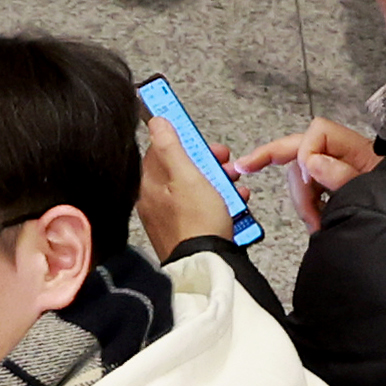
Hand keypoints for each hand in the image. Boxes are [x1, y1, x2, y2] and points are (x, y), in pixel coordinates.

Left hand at [134, 113, 234, 257]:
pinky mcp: (187, 232)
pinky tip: (236, 202)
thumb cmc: (197, 222)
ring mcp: (171, 218)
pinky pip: (202, 209)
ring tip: (235, 182)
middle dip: (207, 161)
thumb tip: (156, 120)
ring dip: (218, 180)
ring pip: (195, 188)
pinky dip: (220, 202)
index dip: (184, 140)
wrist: (209, 265)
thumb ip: (170, 146)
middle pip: (180, 169)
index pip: (160, 150)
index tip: (202, 140)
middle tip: (225, 161)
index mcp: (149, 185)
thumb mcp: (186, 176)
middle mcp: (155, 201)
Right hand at [232, 118, 379, 232]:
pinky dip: (304, 204)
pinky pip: (308, 189)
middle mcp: (345, 157)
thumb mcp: (377, 192)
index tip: (311, 181)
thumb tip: (313, 162)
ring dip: (300, 198)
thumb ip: (345, 177)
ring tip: (315, 225)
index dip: (307, 153)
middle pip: (300, 148)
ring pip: (300, 173)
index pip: (318, 132)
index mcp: (358, 151)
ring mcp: (338, 174)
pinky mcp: (334, 192)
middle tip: (282, 195)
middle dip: (288, 172)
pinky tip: (313, 221)